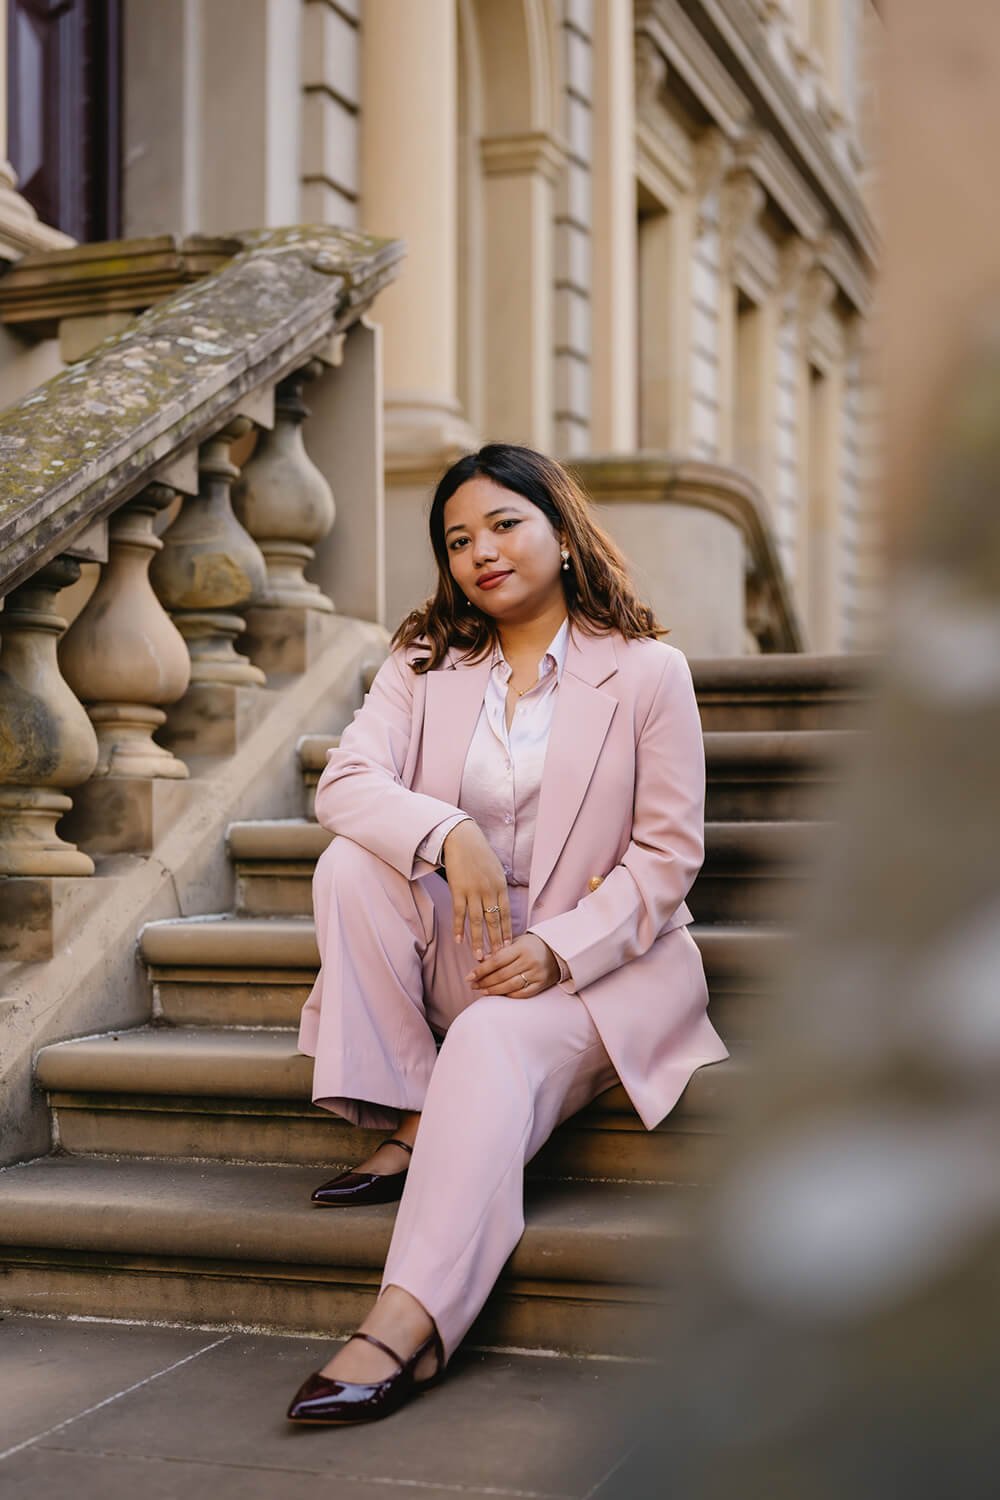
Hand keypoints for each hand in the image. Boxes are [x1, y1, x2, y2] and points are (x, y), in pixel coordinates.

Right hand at [441, 820, 511, 959]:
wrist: (462, 839)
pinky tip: (459, 940)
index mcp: (501, 886)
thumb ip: (499, 888)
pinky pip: (459, 914)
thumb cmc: (480, 854)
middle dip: (495, 941)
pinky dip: (459, 928)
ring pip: (477, 922)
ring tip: (479, 956)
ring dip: (478, 941)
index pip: (506, 914)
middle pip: (493, 921)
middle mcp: (489, 891)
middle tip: (496, 958)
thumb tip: (501, 905)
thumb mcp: (497, 870)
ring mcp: (473, 891)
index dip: (506, 932)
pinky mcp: (458, 890)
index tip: (508, 947)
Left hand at [467, 933, 559, 998]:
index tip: (469, 976)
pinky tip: (499, 995)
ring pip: (510, 986)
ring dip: (493, 990)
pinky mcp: (541, 984)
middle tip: (472, 985)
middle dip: (484, 981)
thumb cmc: (532, 945)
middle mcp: (529, 961)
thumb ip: (499, 952)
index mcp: (521, 948)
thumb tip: (481, 962)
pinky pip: (522, 993)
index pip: (497, 960)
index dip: (481, 970)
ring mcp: (536, 974)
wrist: (558, 950)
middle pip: (501, 974)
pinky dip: (509, 995)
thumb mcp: (517, 942)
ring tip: (482, 991)